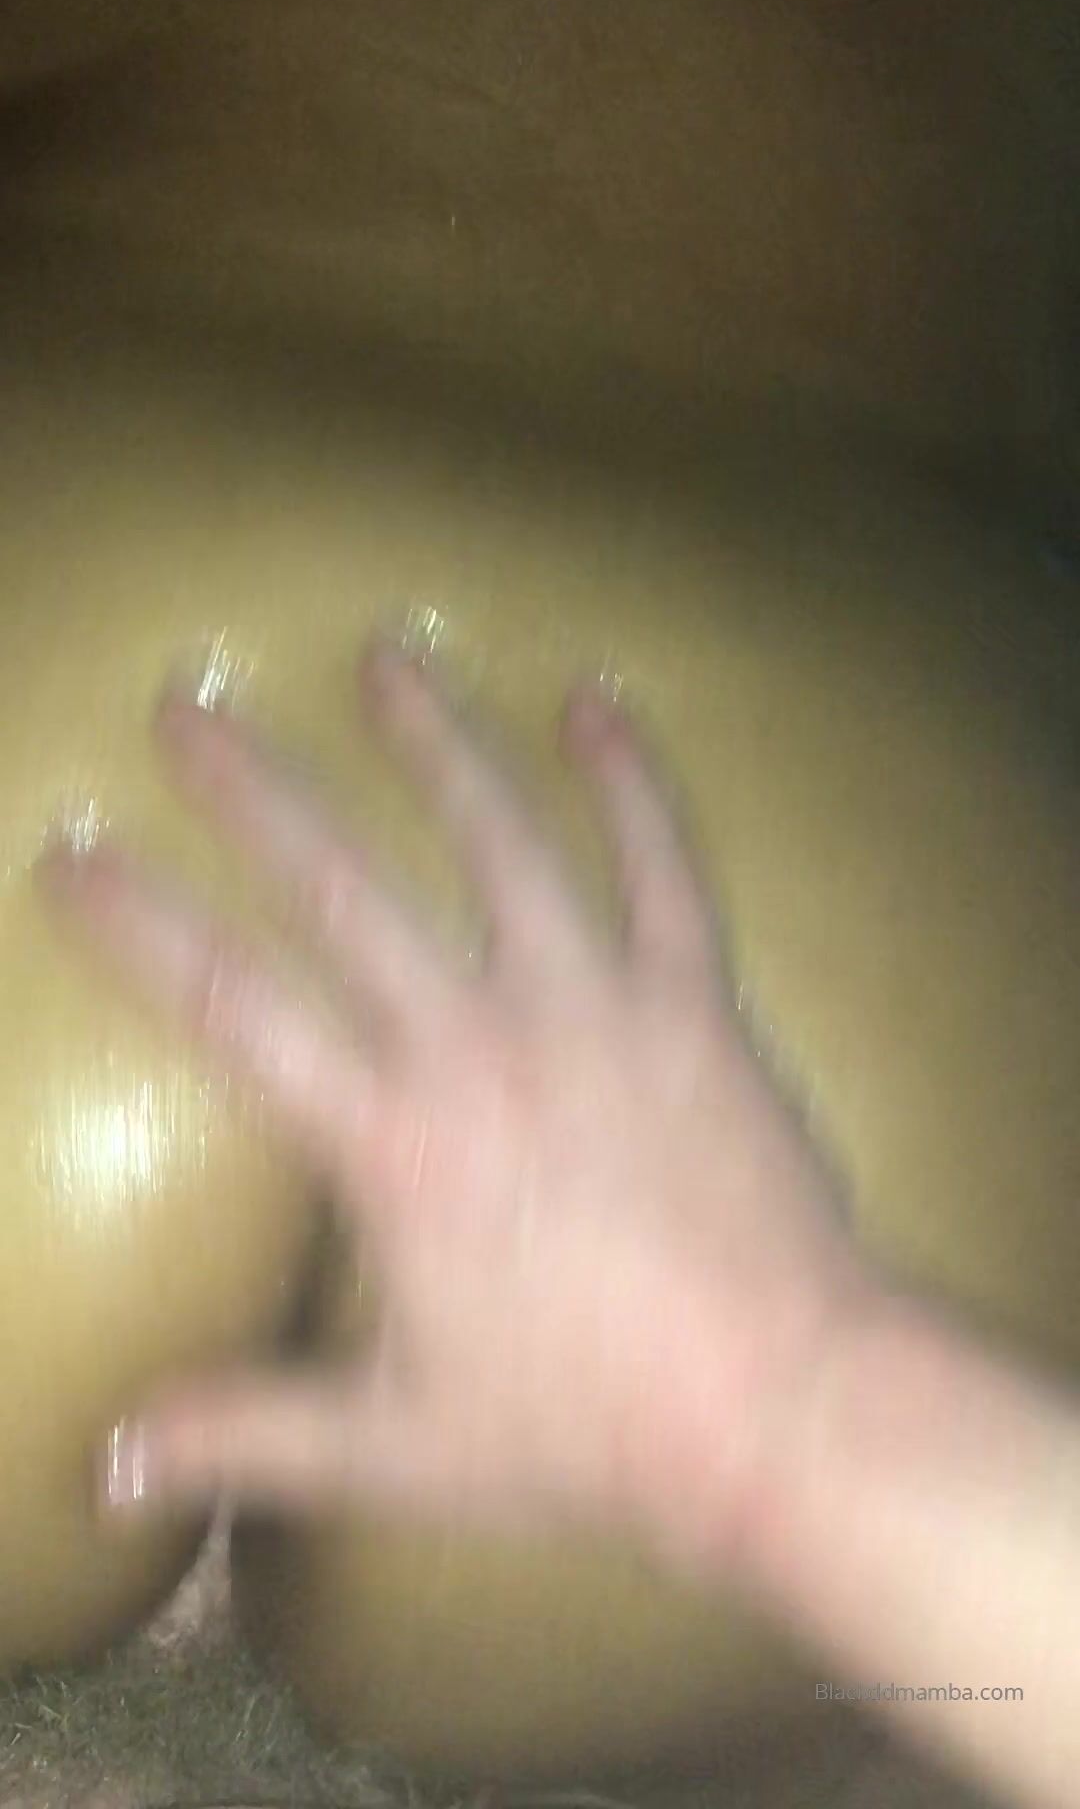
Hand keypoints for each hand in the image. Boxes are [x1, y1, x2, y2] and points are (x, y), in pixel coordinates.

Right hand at [39, 638, 874, 1570]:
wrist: (777, 1405)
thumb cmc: (584, 1429)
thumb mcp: (396, 1445)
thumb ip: (247, 1433)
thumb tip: (106, 1465)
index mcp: (391, 1139)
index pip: (232, 1003)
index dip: (139, 921)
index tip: (69, 849)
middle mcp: (479, 1043)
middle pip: (343, 884)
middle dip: (255, 786)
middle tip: (190, 699)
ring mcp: (593, 1006)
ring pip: (500, 839)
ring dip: (437, 740)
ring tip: (388, 654)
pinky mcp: (693, 1001)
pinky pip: (664, 866)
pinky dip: (633, 781)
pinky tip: (598, 703)